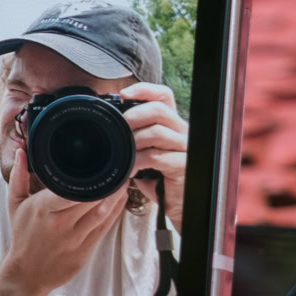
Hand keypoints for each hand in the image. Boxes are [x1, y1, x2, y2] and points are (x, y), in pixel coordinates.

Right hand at [0, 148, 126, 295]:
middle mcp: (60, 224)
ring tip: (123, 180)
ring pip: (102, 213)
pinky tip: (121, 199)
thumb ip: (19, 176)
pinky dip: (116, 212)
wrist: (28, 274)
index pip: (68, 190)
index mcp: (43, 209)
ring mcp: (75, 239)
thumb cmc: (23, 236)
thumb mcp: (15, 205)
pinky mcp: (85, 251)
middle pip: (90, 199)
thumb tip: (22, 151)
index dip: (87, 179)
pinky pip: (105, 228)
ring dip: (116, 196)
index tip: (98, 164)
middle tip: (118, 167)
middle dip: (107, 183)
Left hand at [120, 82, 186, 232]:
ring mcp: (185, 148)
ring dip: (134, 142)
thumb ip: (135, 137)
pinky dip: (138, 162)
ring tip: (125, 154)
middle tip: (120, 127)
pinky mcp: (183, 165)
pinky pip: (156, 156)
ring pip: (157, 132)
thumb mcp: (145, 152)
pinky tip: (130, 171)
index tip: (122, 94)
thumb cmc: (158, 178)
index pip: (163, 95)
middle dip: (134, 115)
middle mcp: (182, 131)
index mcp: (172, 124)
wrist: (176, 205)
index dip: (144, 90)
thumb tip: (110, 125)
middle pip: (159, 109)